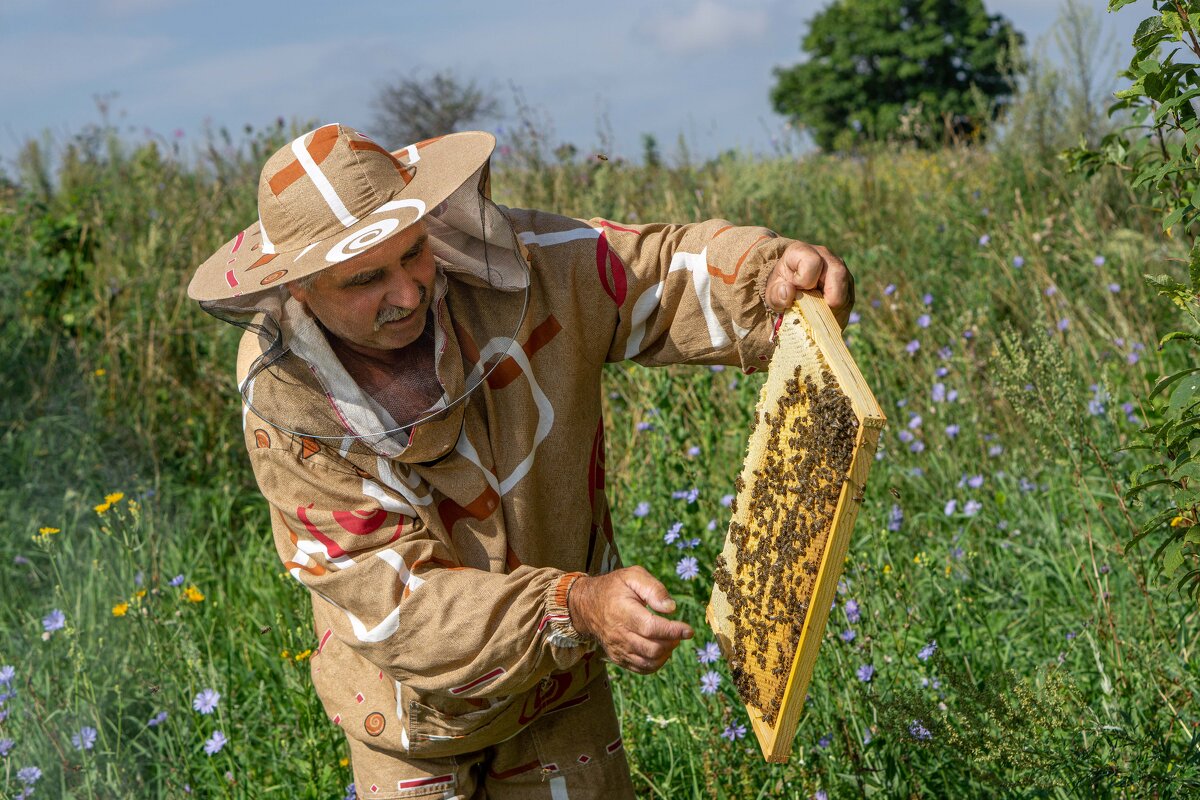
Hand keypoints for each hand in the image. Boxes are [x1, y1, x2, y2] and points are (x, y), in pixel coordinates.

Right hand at [567, 566, 693, 673]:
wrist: (586, 605)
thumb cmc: (614, 588)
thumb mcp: (633, 576)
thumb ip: (653, 589)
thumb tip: (671, 608)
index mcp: (623, 611)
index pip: (651, 628)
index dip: (673, 631)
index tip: (688, 630)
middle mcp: (618, 634)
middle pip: (652, 649)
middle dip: (672, 642)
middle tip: (678, 632)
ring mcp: (618, 648)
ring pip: (649, 662)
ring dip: (666, 653)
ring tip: (670, 639)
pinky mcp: (618, 658)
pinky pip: (642, 668)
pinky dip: (656, 662)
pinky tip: (660, 648)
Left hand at [764, 241, 854, 327]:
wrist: (790, 287)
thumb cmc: (781, 288)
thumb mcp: (772, 293)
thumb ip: (776, 294)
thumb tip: (788, 292)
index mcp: (803, 252)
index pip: (813, 262)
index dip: (805, 280)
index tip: (797, 288)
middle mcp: (825, 256)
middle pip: (838, 273)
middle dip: (827, 297)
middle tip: (814, 309)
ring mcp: (840, 269)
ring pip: (846, 290)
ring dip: (833, 308)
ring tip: (817, 314)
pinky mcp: (848, 283)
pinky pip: (849, 300)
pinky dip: (837, 313)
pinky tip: (824, 315)